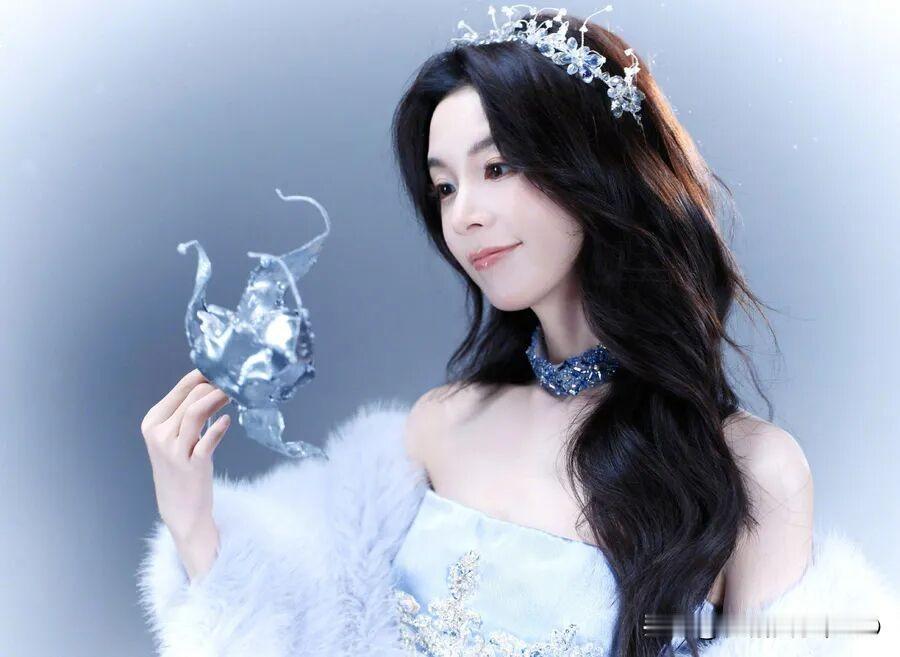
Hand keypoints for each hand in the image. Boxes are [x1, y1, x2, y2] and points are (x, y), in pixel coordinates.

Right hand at [140, 369, 231, 545]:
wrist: (180, 509)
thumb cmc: (181, 467)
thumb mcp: (175, 437)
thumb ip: (186, 412)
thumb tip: (211, 382)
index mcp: (152, 422)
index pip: (180, 388)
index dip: (204, 376)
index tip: (224, 370)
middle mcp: (159, 434)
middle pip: (191, 397)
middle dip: (215, 386)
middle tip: (236, 383)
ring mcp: (173, 450)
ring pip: (196, 412)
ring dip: (218, 399)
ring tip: (235, 395)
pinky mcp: (191, 465)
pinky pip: (207, 440)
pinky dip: (219, 427)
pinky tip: (228, 420)